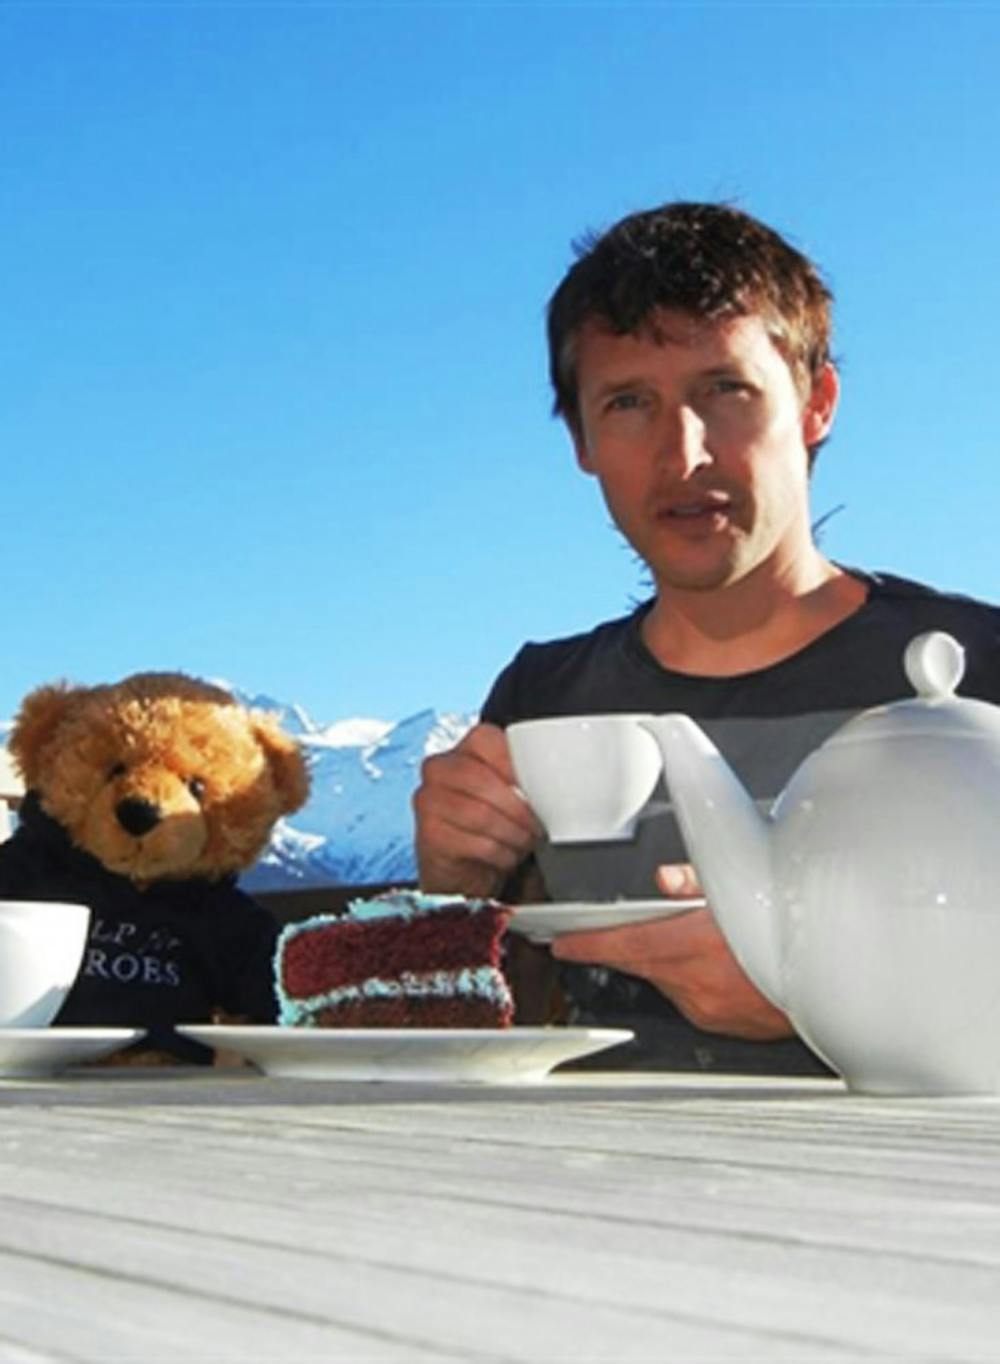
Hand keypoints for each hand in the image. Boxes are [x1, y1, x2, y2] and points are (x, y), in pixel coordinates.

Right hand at [413, 722, 542, 896]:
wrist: (466, 867)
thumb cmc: (496, 824)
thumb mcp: (513, 794)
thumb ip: (528, 778)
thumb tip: (562, 784)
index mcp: (464, 749)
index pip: (487, 741)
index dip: (514, 767)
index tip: (535, 791)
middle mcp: (439, 768)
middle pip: (482, 781)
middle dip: (518, 809)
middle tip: (536, 827)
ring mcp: (428, 800)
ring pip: (480, 814)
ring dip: (512, 834)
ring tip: (523, 843)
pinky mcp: (428, 834)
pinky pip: (475, 842)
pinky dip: (499, 854)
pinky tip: (505, 856)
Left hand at [550, 861, 791, 1040]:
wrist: (839, 975)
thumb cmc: (798, 927)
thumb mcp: (744, 885)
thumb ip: (695, 884)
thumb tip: (666, 882)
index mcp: (694, 945)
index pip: (621, 944)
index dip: (586, 943)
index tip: (562, 942)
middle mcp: (696, 984)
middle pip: (642, 963)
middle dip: (631, 945)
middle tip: (623, 931)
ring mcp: (710, 1010)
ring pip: (669, 981)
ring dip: (672, 961)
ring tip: (704, 938)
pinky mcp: (726, 1026)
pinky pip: (695, 1000)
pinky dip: (698, 981)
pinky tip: (722, 964)